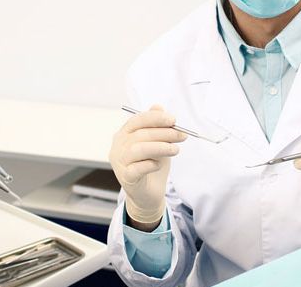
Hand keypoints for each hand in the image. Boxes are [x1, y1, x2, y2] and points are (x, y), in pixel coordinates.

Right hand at [109, 105, 186, 228]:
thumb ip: (156, 126)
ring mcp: (120, 163)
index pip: (137, 120)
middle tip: (182, 135)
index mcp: (124, 134)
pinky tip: (159, 165)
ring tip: (176, 149)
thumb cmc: (152, 165)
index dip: (155, 118)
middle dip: (164, 133)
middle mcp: (118, 147)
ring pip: (138, 149)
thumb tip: (158, 106)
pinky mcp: (126, 178)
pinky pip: (137, 168)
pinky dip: (151, 164)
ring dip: (160, 147)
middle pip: (140, 134)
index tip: (173, 120)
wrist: (148, 194)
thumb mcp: (158, 142)